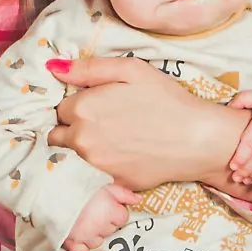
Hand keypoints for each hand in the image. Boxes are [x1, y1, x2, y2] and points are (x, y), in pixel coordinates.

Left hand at [47, 57, 242, 190]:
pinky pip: (95, 174)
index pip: (59, 108)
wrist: (199, 139)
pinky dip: (103, 166)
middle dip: (73, 129)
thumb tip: (52, 68)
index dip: (77, 105)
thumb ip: (88, 69)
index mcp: (83, 108)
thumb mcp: (131, 70)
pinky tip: (125, 156)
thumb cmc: (167, 99)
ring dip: (84, 149)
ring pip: (74, 156)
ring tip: (113, 139)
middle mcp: (82, 140)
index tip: (96, 105)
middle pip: (59, 135)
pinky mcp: (111, 183)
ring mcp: (95, 165)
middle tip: (102, 123)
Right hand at [61, 183, 137, 250]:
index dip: (116, 211)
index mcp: (110, 212)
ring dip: (94, 234)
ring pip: (98, 241)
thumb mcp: (106, 185)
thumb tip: (139, 201)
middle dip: (105, 222)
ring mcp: (85, 236)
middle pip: (110, 230)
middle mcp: (100, 227)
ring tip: (84, 221)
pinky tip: (79, 235)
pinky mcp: (71, 242)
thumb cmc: (81, 187)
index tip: (107, 206)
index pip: (123, 218)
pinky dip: (82, 245)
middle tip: (94, 211)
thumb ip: (124, 194)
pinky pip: (82, 250)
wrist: (54, 190)